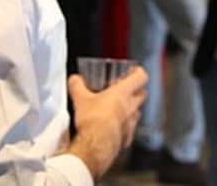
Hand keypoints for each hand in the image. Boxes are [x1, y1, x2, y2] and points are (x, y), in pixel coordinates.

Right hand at [67, 65, 147, 179]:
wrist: (95, 146)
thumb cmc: (92, 120)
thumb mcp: (81, 99)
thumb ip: (77, 86)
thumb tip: (74, 80)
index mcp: (123, 93)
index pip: (141, 77)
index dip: (138, 72)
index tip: (133, 71)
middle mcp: (131, 106)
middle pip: (143, 94)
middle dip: (136, 90)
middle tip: (125, 89)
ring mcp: (131, 123)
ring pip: (137, 112)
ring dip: (131, 109)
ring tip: (119, 109)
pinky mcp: (127, 138)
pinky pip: (130, 130)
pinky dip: (125, 128)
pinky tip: (115, 128)